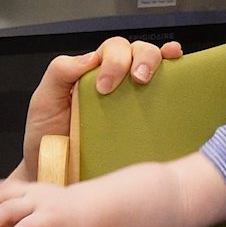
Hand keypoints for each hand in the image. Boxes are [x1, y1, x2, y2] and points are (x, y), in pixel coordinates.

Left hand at [19, 37, 181, 180]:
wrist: (56, 176)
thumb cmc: (48, 139)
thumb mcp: (43, 101)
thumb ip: (59, 73)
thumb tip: (89, 57)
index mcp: (92, 73)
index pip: (112, 50)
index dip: (114, 60)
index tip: (105, 86)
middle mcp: (116, 81)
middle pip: (136, 51)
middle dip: (141, 57)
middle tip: (137, 79)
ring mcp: (134, 100)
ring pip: (155, 64)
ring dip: (158, 61)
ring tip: (150, 78)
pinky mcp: (148, 121)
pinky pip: (168, 91)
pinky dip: (180, 72)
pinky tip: (182, 69)